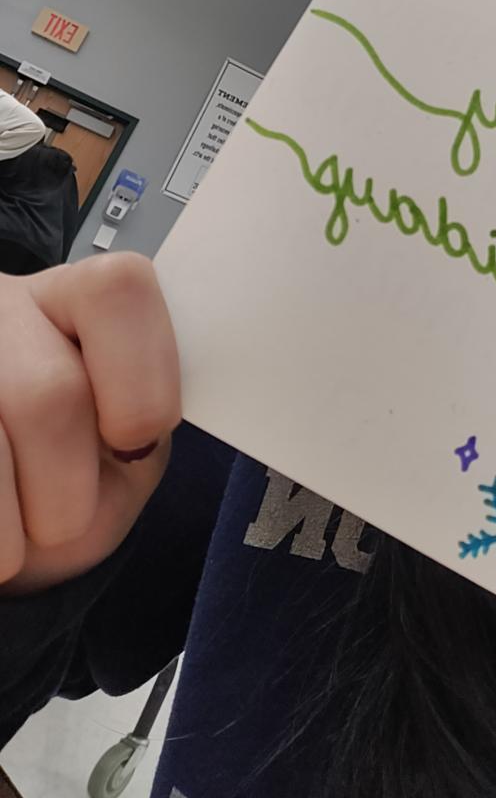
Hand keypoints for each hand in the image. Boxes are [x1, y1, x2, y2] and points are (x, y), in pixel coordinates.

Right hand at [0, 254, 180, 593]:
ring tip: (11, 541)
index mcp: (78, 297)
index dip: (139, 377)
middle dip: (65, 493)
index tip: (133, 439)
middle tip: (61, 520)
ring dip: (7, 529)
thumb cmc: (71, 477)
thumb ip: (142, 418)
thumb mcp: (121, 449)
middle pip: (46, 394)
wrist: (5, 524)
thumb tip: (146, 423)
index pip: (121, 290)